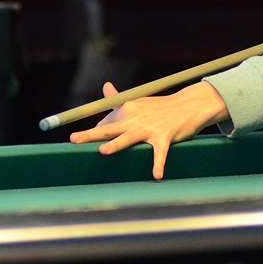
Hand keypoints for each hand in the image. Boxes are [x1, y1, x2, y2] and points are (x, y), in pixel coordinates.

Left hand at [69, 81, 229, 179]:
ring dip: (117, 144)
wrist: (189, 104)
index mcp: (128, 109)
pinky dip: (159, 164)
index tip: (82, 140)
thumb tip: (105, 87)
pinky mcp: (165, 136)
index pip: (106, 124)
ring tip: (103, 151)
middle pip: (109, 128)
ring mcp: (150, 128)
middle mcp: (136, 118)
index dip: (96, 133)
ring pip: (129, 138)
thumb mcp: (139, 101)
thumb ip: (119, 99)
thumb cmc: (161, 106)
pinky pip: (160, 152)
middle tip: (73, 139)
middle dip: (91, 134)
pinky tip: (157, 175)